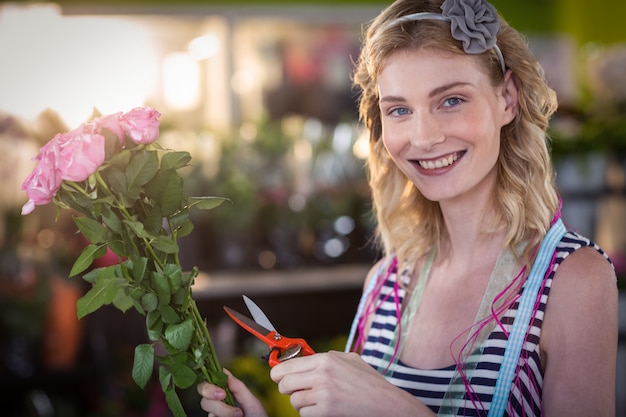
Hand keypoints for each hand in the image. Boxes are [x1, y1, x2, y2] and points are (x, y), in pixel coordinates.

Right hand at [197, 369, 267, 416]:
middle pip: (203, 395)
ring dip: (221, 410)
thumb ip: (238, 387)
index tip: (221, 389)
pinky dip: (219, 416)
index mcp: (227, 395)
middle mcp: (219, 405)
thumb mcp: (252, 402)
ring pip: (206, 406)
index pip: (209, 383)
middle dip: (212, 395)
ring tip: (237, 415)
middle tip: (223, 397)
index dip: (210, 383)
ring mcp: (216, 415)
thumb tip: (224, 371)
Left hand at [270, 351, 432, 416]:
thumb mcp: (349, 359)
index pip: (287, 365)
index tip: (276, 374)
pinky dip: (310, 413)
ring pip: (293, 400)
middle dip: (286, 387)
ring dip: (301, 402)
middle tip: (295, 389)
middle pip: (283, 383)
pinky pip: (304, 414)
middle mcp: (321, 375)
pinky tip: (323, 408)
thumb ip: (326, 358)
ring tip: (315, 399)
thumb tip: (303, 358)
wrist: (385, 403)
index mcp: (325, 359)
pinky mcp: (326, 411)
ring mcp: (323, 394)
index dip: (278, 371)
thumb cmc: (369, 381)